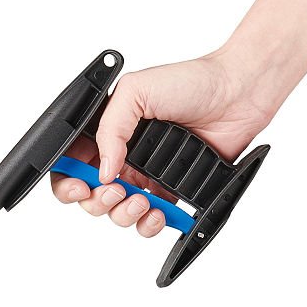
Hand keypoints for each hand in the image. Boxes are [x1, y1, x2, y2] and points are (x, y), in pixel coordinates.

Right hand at [51, 50, 276, 237]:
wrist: (239, 93)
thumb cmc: (192, 81)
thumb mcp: (136, 91)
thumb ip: (110, 128)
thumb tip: (103, 170)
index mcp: (107, 133)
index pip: (70, 165)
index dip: (67, 181)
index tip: (80, 185)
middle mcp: (122, 157)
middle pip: (89, 196)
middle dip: (96, 201)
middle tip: (116, 190)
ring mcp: (144, 177)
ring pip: (116, 213)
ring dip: (123, 214)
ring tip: (141, 201)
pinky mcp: (169, 192)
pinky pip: (148, 221)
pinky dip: (149, 224)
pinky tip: (157, 214)